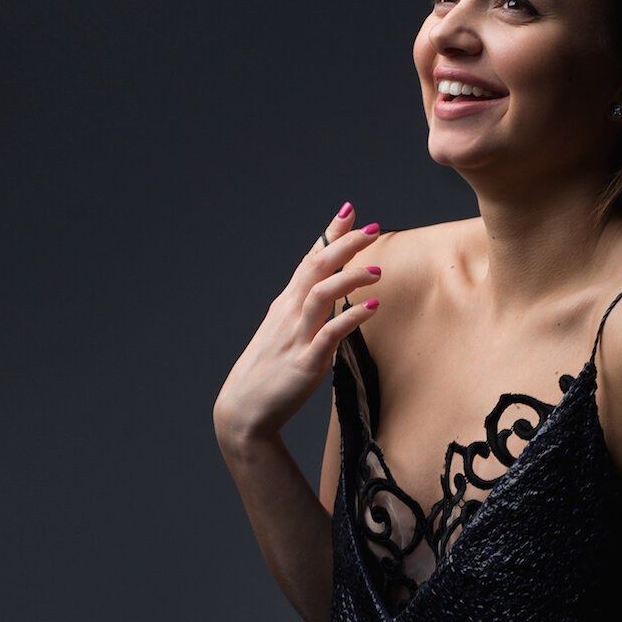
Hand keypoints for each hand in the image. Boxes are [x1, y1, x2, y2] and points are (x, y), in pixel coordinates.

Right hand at [213, 201, 382, 444]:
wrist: (245, 411)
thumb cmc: (269, 374)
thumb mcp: (286, 335)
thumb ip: (308, 314)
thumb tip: (333, 300)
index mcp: (286, 305)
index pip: (310, 260)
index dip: (329, 234)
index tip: (349, 210)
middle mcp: (290, 314)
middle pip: (316, 267)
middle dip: (344, 244)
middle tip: (372, 228)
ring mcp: (296, 337)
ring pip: (320, 294)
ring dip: (349, 278)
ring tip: (377, 270)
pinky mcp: (305, 363)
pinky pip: (329, 334)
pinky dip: (351, 318)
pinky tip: (372, 309)